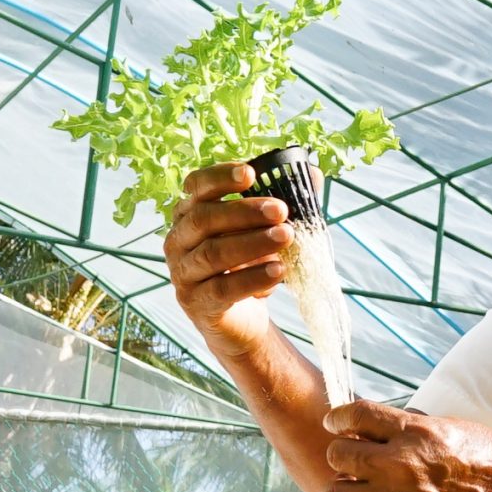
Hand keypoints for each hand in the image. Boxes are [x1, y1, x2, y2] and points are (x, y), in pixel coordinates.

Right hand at [162, 162, 292, 356]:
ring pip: (213, 253)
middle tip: (280, 210)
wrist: (241, 318)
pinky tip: (278, 271)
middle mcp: (179, 240)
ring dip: (252, 243)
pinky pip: (223, 288)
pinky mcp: (196, 302)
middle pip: (205, 219)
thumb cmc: (250, 263)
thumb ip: (283, 201)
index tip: (251, 174)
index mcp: (190, 213)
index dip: (220, 177)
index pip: (196, 186)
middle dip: (245, 211)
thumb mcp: (264, 230)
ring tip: (286, 237)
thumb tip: (312, 173)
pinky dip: (252, 278)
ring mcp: (183, 272)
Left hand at [319, 400, 491, 491]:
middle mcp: (401, 467)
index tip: (335, 421)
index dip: (338, 416)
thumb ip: (403, 429)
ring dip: (342, 488)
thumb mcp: (445, 426)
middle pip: (339, 455)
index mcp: (414, 433)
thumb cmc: (484, 456)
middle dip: (341, 453)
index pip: (355, 415)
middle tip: (351, 459)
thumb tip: (364, 429)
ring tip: (355, 487)